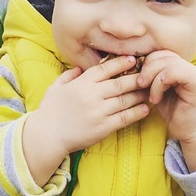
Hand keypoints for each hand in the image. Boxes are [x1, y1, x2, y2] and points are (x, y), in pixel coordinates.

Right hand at [23, 56, 149, 185]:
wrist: (46, 136)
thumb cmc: (49, 111)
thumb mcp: (55, 88)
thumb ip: (67, 76)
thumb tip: (79, 69)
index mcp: (81, 84)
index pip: (105, 69)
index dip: (121, 63)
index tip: (133, 59)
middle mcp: (91, 95)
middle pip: (120, 83)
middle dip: (136, 78)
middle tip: (148, 75)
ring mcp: (98, 112)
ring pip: (125, 100)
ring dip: (139, 95)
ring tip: (149, 91)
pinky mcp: (103, 128)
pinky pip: (124, 118)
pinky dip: (136, 113)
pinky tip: (145, 109)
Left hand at [137, 51, 195, 171]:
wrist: (190, 131)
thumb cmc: (173, 112)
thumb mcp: (157, 91)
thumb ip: (151, 77)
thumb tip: (132, 67)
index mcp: (179, 65)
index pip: (159, 53)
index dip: (146, 64)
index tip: (138, 80)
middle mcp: (189, 66)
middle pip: (162, 55)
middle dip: (146, 69)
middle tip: (140, 86)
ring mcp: (194, 73)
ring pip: (167, 62)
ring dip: (152, 78)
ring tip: (150, 95)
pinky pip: (174, 72)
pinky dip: (160, 84)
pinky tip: (157, 98)